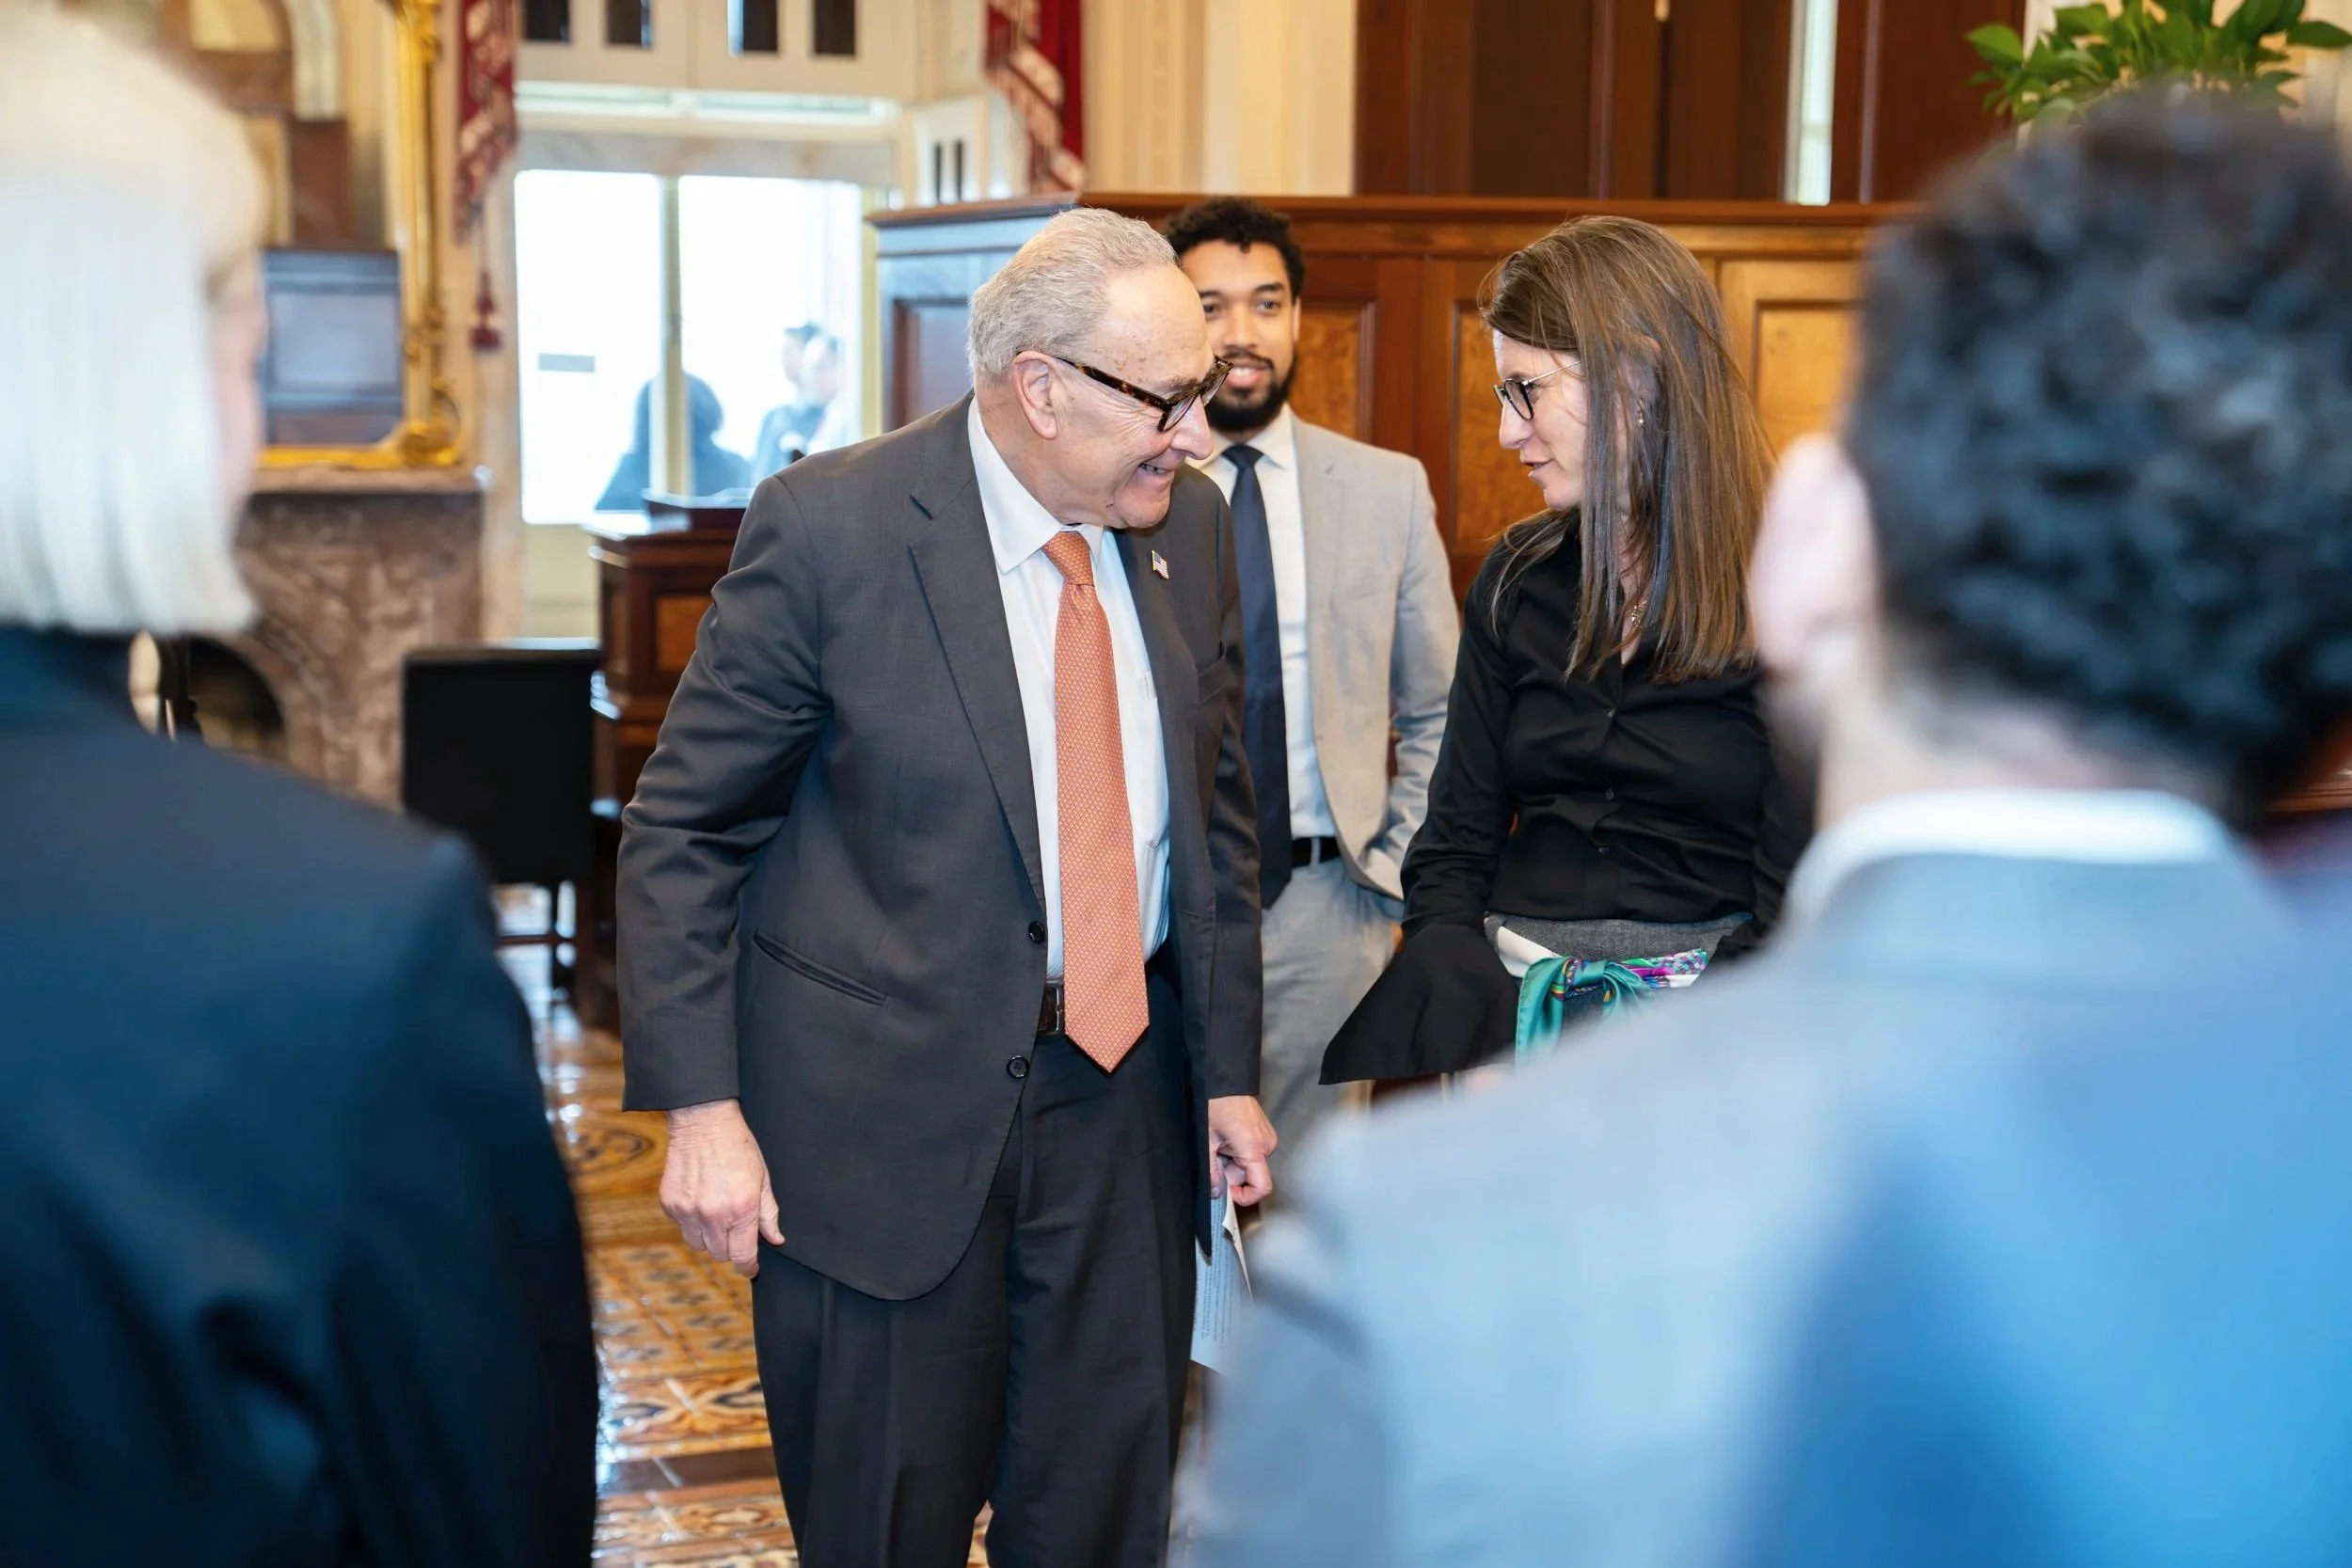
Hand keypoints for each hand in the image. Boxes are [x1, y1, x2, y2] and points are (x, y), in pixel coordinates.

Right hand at [660, 1099, 782, 1276]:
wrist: (703, 1123)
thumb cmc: (738, 1148)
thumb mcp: (762, 1179)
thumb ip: (768, 1214)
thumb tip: (776, 1239)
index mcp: (741, 1210)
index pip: (742, 1256)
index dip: (748, 1266)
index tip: (751, 1267)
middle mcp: (713, 1215)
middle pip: (720, 1255)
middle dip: (730, 1247)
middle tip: (735, 1228)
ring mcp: (688, 1211)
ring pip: (699, 1245)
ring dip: (709, 1237)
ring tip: (716, 1214)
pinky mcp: (670, 1205)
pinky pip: (682, 1227)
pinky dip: (691, 1222)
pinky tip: (700, 1200)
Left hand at [1206, 1094, 1276, 1206]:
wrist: (1224, 1080)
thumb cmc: (1216, 1104)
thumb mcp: (1207, 1142)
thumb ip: (1212, 1172)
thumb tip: (1217, 1193)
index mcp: (1255, 1149)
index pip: (1262, 1187)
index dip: (1244, 1196)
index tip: (1227, 1193)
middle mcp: (1267, 1145)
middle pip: (1251, 1176)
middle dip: (1230, 1173)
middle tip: (1214, 1156)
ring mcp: (1267, 1138)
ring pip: (1249, 1164)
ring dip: (1232, 1161)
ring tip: (1218, 1144)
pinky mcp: (1264, 1133)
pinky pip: (1251, 1153)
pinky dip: (1237, 1152)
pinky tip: (1225, 1139)